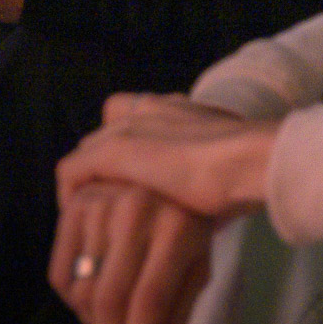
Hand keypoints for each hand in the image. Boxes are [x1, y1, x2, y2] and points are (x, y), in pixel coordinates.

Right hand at [49, 182, 212, 323]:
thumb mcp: (196, 265)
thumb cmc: (188, 228)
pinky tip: (88, 306)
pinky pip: (59, 272)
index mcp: (177, 228)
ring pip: (82, 288)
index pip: (150, 298)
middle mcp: (137, 210)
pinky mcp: (75, 205)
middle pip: (110, 296)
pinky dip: (69, 301)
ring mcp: (102, 203)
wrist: (167, 177)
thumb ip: (176, 310)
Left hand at [56, 93, 278, 217]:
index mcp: (182, 109)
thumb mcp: (231, 167)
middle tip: (108, 200)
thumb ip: (214, 174)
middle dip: (104, 162)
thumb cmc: (253, 170)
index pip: (140, 114)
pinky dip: (70, 191)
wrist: (253, 161)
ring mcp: (134, 127)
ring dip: (86, 179)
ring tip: (88, 212)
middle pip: (108, 131)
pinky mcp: (117, 150)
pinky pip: (73, 170)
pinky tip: (75, 214)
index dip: (129, 141)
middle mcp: (153, 109)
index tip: (133, 176)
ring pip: (89, 149)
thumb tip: (217, 205)